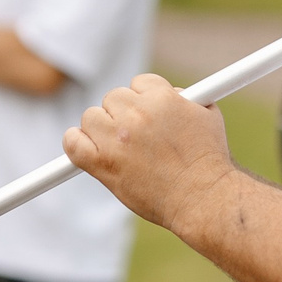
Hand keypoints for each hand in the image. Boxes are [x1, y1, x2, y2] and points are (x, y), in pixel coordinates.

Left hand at [63, 74, 236, 231]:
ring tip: (120, 148)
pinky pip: (72, 142)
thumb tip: (171, 93)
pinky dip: (75, 142)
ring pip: (91, 117)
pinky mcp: (103, 164)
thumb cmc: (208, 162)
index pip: (140, 83)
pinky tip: (86, 147)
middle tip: (136, 136)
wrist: (203, 199)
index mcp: (162, 98)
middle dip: (123, 114)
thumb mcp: (208, 115)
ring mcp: (117, 139)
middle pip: (113, 98)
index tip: (149, 115)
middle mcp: (137, 114)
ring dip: (101, 129)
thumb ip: (186, 98)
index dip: (143, 99)